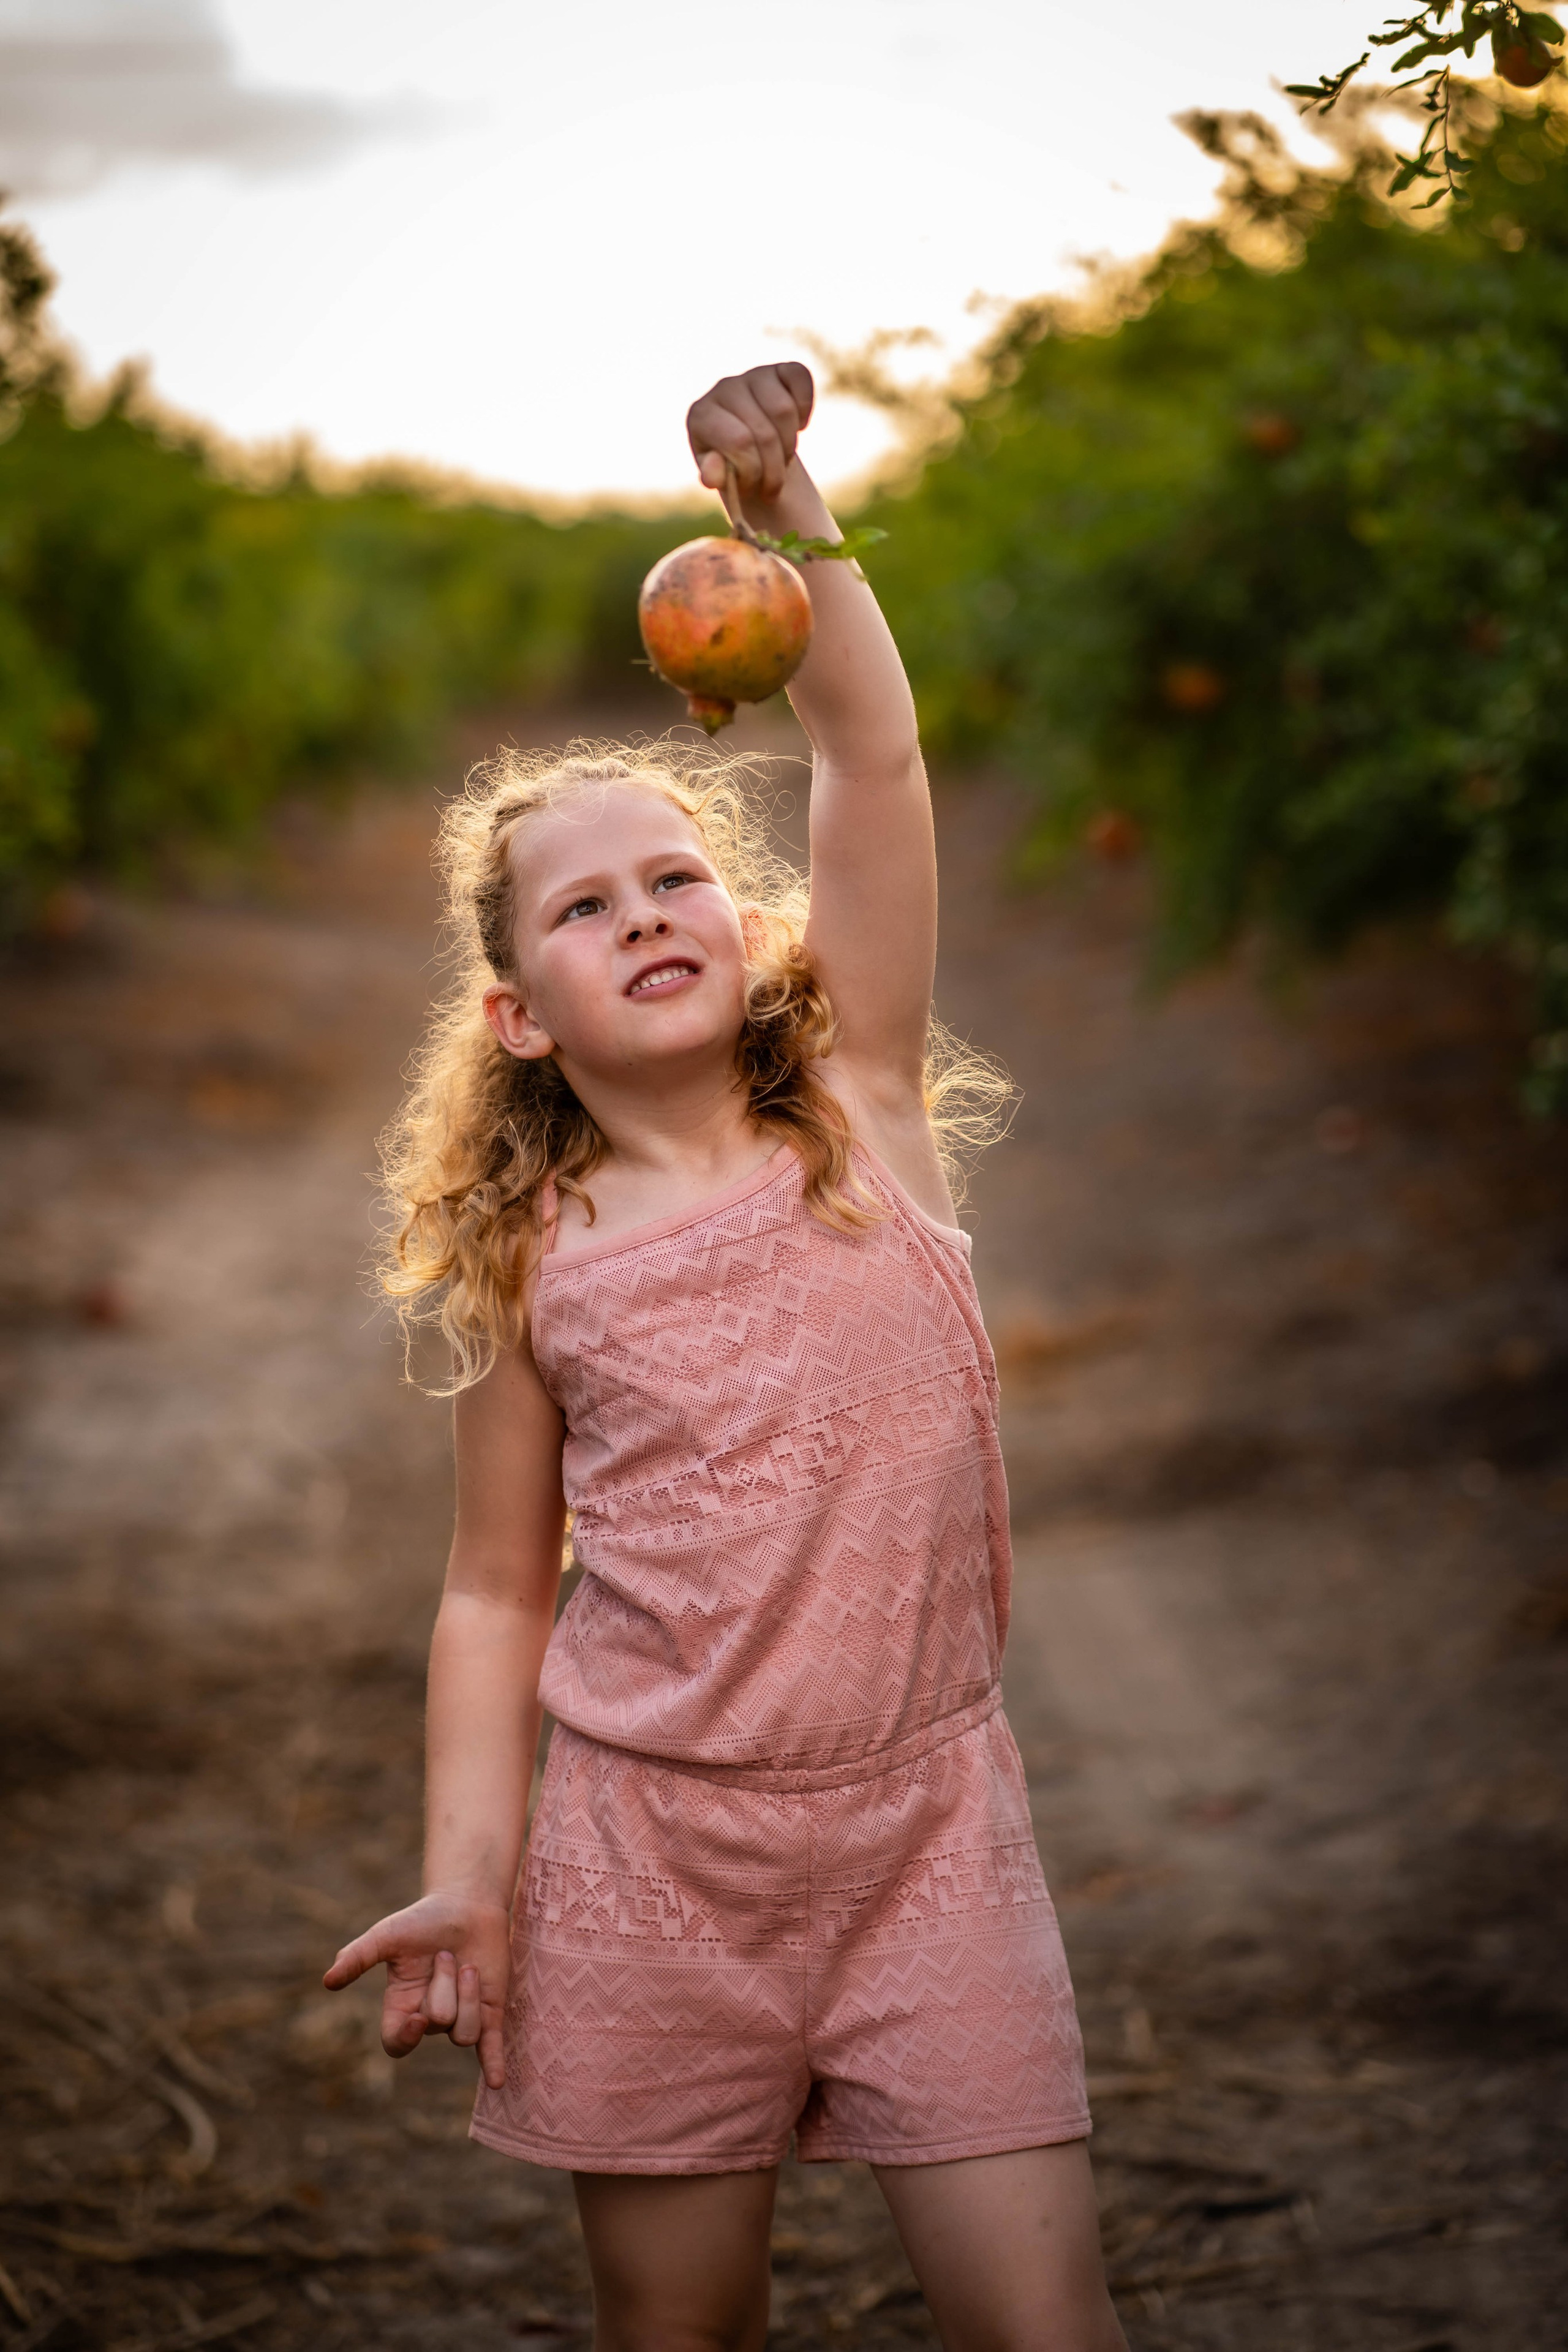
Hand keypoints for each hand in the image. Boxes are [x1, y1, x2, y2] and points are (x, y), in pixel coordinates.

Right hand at [323, 1889, 511, 2091]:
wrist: (467, 1903)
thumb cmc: (423, 1920)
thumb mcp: (387, 1935)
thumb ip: (358, 1957)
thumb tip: (328, 1981)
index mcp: (402, 2005)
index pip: (396, 2043)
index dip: (406, 2038)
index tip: (418, 2018)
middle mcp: (430, 2017)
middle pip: (438, 2024)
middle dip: (444, 1984)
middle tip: (445, 1954)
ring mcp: (462, 2016)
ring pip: (464, 2033)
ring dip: (468, 1994)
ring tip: (468, 1965)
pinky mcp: (489, 2011)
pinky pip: (490, 2046)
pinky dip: (493, 2065)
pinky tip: (497, 2084)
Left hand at [688, 363, 814, 502]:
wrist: (753, 447)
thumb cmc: (734, 464)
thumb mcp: (720, 476)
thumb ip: (714, 476)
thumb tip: (712, 476)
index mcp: (701, 414)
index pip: (739, 441)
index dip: (753, 471)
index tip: (751, 488)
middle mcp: (723, 388)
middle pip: (765, 433)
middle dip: (773, 469)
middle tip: (770, 484)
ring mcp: (753, 375)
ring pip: (784, 410)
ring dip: (789, 446)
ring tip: (781, 459)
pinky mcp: (781, 369)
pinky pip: (801, 378)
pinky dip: (805, 409)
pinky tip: (797, 426)